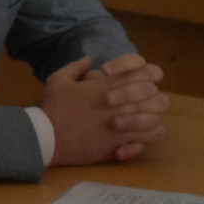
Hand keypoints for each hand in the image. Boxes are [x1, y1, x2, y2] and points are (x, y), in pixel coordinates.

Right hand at [42, 54, 167, 164]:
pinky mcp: (120, 145)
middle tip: (142, 101)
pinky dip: (146, 138)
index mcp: (108, 87)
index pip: (144, 75)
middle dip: (152, 97)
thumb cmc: (53, 108)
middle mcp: (120, 105)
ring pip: (155, 120)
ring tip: (142, 120)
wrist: (48, 138)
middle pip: (155, 97)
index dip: (147, 76)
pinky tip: (136, 137)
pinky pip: (147, 141)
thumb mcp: (58, 80)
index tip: (138, 81)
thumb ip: (76, 66)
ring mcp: (122, 126)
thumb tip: (88, 59)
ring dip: (151, 118)